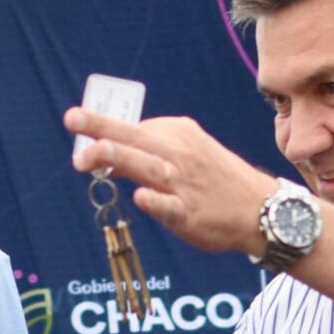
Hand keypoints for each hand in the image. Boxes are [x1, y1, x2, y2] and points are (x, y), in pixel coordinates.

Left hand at [67, 109, 278, 256]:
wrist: (262, 211)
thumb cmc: (216, 180)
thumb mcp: (189, 152)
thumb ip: (150, 153)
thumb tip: (105, 158)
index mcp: (180, 134)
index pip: (135, 129)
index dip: (103, 131)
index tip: (79, 133)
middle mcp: (180, 155)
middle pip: (136, 138)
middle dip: (102, 128)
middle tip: (71, 118)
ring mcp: (185, 185)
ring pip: (149, 168)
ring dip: (120, 158)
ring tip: (92, 153)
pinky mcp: (190, 214)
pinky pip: (170, 207)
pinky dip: (155, 202)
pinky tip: (139, 197)